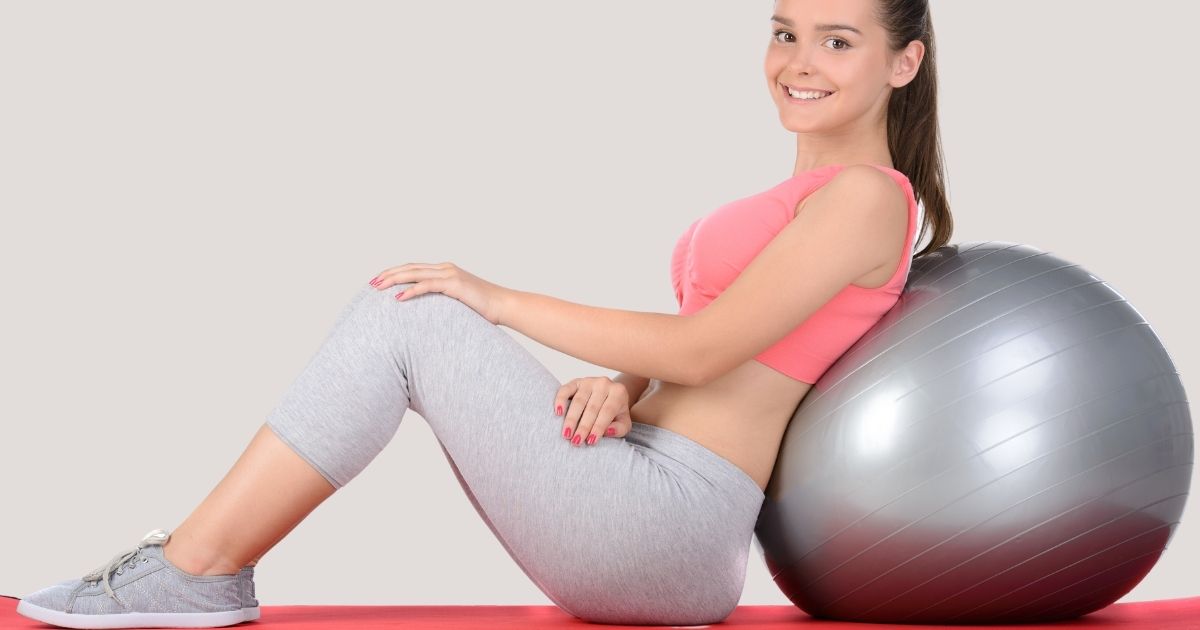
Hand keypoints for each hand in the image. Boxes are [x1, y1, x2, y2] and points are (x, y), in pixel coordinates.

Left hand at [368, 261, 510, 325]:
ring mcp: (449, 274)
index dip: (394, 273)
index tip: (379, 281)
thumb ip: (442, 302)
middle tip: (371, 283)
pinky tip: (397, 298)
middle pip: (410, 268)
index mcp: (445, 270)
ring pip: (414, 274)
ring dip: (394, 280)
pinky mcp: (454, 284)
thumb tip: (426, 314)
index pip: (414, 268)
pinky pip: (427, 286)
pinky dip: (410, 291)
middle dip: (388, 275)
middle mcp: (445, 268)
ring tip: (378, 288)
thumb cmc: (483, 309)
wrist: (503, 305)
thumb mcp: (458, 303)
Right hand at [554, 376, 632, 446]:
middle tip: (576, 441)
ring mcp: (589, 381)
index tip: (591, 442)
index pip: (607, 411)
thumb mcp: (623, 422)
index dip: (598, 427)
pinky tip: (558, 413)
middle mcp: (604, 384)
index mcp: (618, 393)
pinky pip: (566, 389)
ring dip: (571, 419)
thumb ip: (619, 428)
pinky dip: (560, 400)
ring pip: (578, 401)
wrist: (609, 395)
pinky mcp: (576, 382)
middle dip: (583, 426)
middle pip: (592, 408)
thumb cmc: (616, 413)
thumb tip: (607, 431)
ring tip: (566, 434)